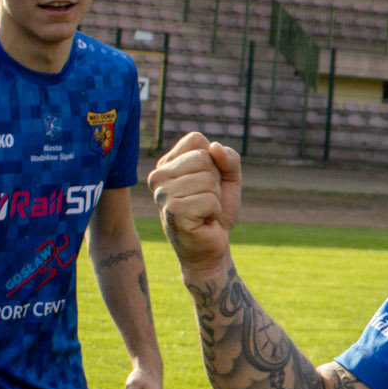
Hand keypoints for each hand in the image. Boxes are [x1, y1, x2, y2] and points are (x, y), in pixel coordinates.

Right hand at [150, 132, 240, 278]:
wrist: (212, 248)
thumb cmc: (216, 212)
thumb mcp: (228, 179)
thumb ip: (229, 158)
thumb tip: (215, 148)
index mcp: (167, 164)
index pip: (196, 140)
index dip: (213, 160)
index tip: (206, 182)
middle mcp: (158, 176)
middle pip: (203, 158)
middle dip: (216, 181)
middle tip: (205, 200)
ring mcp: (162, 194)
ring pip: (208, 180)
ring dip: (216, 198)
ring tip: (203, 212)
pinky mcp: (173, 211)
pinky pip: (210, 200)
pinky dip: (215, 211)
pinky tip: (203, 221)